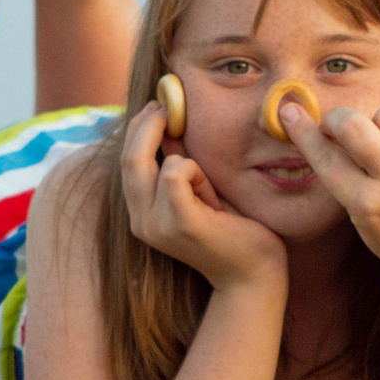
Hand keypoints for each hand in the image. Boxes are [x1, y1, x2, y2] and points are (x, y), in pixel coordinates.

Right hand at [120, 100, 287, 291]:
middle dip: (148, 125)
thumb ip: (179, 162)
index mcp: (141, 214)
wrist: (253, 274)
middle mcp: (140, 222)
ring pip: (153, 163)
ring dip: (185, 159)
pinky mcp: (180, 224)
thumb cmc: (233, 229)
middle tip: (168, 104)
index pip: (126, 161)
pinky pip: (176, 173)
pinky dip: (195, 171)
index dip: (138, 129)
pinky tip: (211, 194)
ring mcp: (156, 226)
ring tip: (208, 186)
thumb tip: (169, 123)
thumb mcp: (199, 189)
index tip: (158, 106)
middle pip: (129, 158)